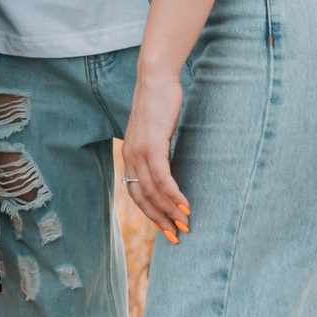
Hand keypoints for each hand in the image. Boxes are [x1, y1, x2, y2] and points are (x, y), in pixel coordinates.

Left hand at [121, 67, 190, 243]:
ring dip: (170, 211)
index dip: (151, 214)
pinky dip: (174, 195)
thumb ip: (159, 152)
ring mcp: (140, 151)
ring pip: (153, 191)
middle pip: (143, 198)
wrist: (155, 79)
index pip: (136, 194)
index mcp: (130, 156)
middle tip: (177, 237)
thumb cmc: (160, 104)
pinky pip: (163, 178)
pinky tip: (185, 207)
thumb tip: (170, 169)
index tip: (167, 230)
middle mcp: (131, 157)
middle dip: (160, 220)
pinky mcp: (153, 144)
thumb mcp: (157, 133)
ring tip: (185, 225)